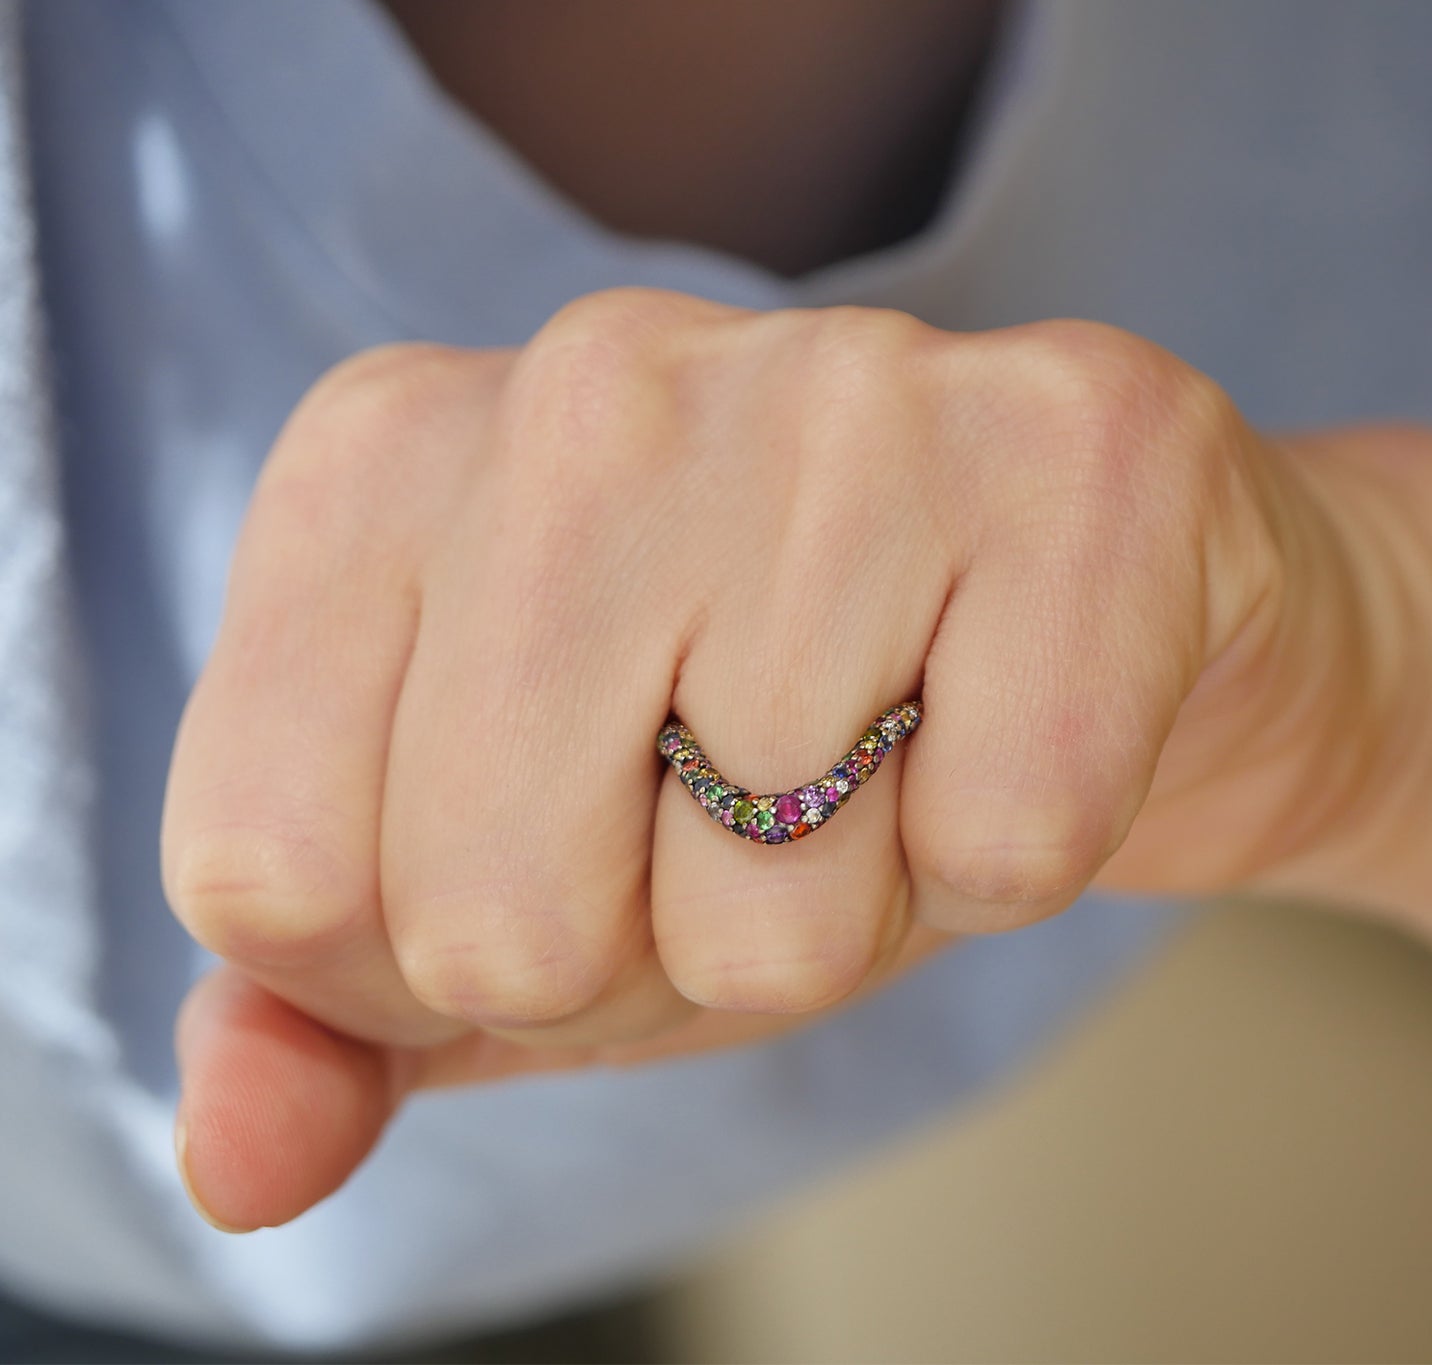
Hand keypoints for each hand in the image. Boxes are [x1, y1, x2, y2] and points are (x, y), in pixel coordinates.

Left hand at [160, 289, 1431, 1231]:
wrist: (1047, 597)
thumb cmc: (752, 733)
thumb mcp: (501, 860)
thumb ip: (325, 1008)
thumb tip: (243, 1163)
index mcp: (382, 460)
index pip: (267, 875)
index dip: (423, 960)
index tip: (553, 852)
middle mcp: (589, 386)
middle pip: (500, 924)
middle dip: (636, 959)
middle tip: (731, 820)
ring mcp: (838, 393)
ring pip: (766, 920)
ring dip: (834, 914)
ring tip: (878, 758)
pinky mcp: (1071, 453)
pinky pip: (999, 851)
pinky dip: (1002, 861)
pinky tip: (999, 716)